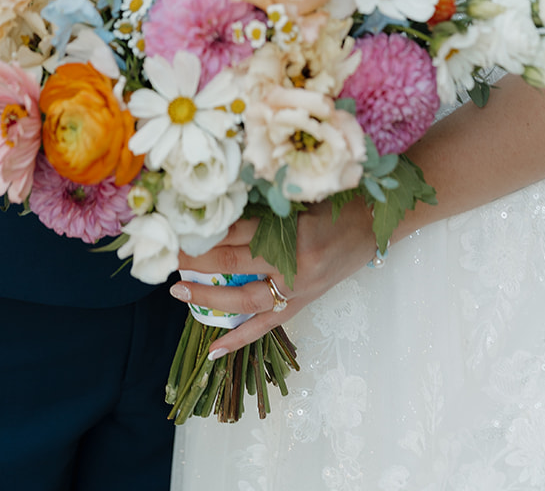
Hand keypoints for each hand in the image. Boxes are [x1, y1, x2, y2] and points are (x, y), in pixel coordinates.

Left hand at [171, 196, 376, 354]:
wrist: (376, 224)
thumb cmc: (338, 200)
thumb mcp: (300, 194)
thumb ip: (263, 204)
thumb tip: (218, 210)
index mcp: (292, 229)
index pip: (236, 231)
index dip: (205, 231)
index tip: (178, 227)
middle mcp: (293, 264)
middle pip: (233, 265)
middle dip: (197, 262)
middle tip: (168, 258)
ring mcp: (298, 290)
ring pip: (244, 300)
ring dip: (209, 298)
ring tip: (179, 293)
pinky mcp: (303, 304)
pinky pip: (266, 326)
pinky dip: (239, 339)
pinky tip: (212, 351)